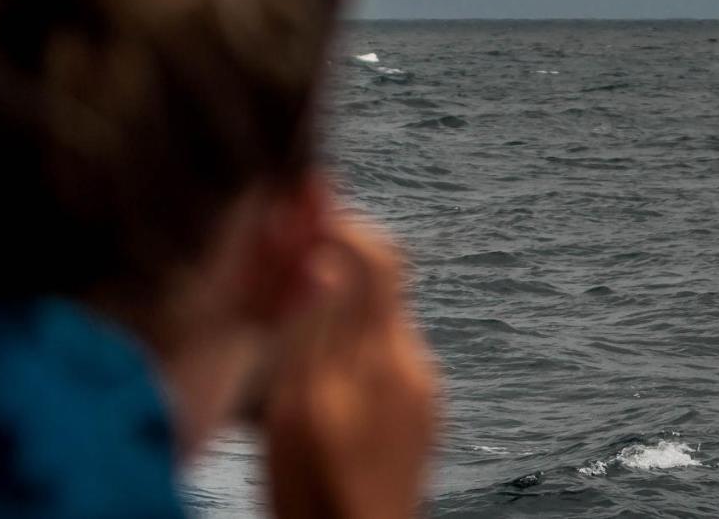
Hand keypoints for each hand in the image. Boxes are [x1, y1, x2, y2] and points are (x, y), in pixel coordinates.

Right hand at [262, 214, 439, 518]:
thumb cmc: (314, 494)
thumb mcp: (291, 412)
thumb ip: (309, 333)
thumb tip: (323, 263)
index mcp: (373, 359)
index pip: (378, 257)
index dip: (344, 228)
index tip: (307, 226)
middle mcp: (410, 363)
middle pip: (384, 282)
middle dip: (340, 268)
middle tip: (294, 275)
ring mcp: (425, 387)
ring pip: (384, 318)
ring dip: (347, 311)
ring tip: (301, 342)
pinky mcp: (427, 407)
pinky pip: (393, 353)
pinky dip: (361, 346)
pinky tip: (329, 381)